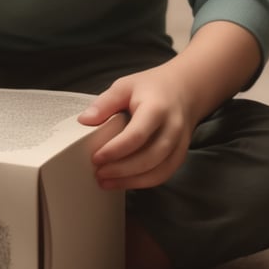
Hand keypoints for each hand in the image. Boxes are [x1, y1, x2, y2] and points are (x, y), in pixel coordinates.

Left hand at [77, 63, 196, 190]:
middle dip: (122, 170)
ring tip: (108, 182)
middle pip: (149, 158)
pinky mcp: (181, 154)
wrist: (184, 89)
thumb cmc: (152, 87)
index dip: (116, 150)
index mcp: (156, 108)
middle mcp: (172, 128)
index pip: (137, 135)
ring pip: (159, 171)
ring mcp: (180, 143)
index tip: (96, 157)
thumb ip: (105, 103)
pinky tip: (126, 181)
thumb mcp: (125, 86)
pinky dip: (144, 182)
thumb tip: (84, 120)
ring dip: (132, 181)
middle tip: (99, 173)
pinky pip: (165, 174)